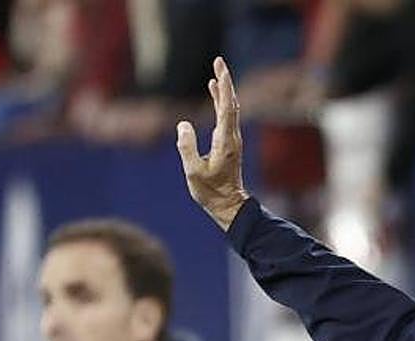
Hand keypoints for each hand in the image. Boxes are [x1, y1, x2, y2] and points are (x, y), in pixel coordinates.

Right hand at [176, 56, 250, 231]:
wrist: (228, 205)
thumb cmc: (211, 191)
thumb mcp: (193, 171)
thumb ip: (186, 146)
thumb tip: (182, 124)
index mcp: (225, 141)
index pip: (226, 108)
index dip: (223, 87)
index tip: (219, 69)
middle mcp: (231, 137)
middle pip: (230, 103)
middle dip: (225, 81)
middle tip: (219, 61)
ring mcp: (231, 140)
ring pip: (229, 109)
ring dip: (223, 90)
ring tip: (216, 73)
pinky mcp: (227, 143)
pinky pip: (225, 117)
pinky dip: (220, 102)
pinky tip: (213, 92)